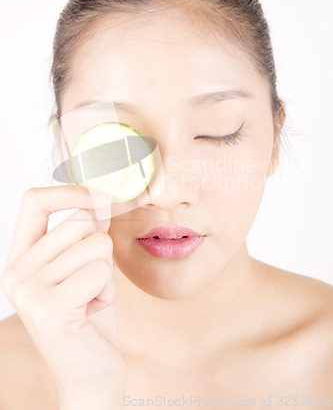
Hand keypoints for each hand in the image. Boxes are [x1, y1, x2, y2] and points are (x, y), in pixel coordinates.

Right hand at [0, 185, 127, 408]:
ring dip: (106, 273)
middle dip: (101, 248)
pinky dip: (107, 290)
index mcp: (21, 258)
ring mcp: (28, 291)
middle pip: (79, 222)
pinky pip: (100, 272)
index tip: (100, 198)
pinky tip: (93, 311)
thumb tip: (100, 197)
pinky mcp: (49, 310)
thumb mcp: (86, 265)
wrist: (91, 373)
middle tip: (91, 282)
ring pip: (96, 245)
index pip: (34, 201)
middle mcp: (16, 272)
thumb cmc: (89, 316)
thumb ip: (87, 232)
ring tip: (91, 298)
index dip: (70, 192)